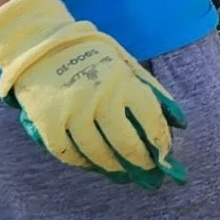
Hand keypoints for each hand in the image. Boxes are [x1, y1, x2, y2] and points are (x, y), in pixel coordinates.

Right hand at [0, 0, 186, 188]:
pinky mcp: (47, 123)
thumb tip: (179, 121)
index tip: (166, 154)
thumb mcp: (124, 63)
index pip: (149, 116)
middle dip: (140, 161)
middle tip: (148, 173)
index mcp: (122, 79)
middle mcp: (99, 96)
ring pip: (97, 153)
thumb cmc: (91, 56)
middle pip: (125, 142)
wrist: (41, 46)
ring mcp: (71, 111)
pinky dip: (82, 163)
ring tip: (123, 174)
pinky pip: (68, 153)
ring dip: (113, 167)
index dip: (160, 140)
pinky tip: (93, 165)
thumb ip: (150, 90)